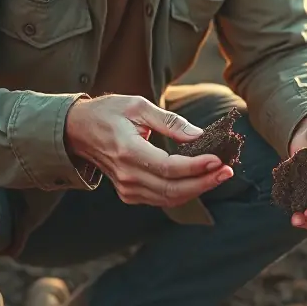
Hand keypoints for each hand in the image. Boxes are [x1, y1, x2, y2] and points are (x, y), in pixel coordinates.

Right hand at [64, 95, 231, 206]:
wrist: (78, 130)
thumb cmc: (108, 113)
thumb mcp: (138, 106)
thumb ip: (170, 122)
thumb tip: (199, 135)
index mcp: (128, 151)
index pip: (169, 168)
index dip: (196, 167)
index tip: (218, 160)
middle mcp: (127, 175)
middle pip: (172, 189)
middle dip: (204, 182)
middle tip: (227, 171)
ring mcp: (126, 188)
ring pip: (169, 198)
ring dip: (197, 189)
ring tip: (220, 175)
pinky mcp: (129, 193)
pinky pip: (161, 199)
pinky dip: (183, 193)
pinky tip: (200, 180)